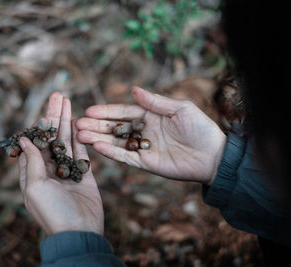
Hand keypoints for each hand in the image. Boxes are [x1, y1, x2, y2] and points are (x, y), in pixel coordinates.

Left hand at [18, 92, 103, 235]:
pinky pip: (80, 151)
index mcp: (33, 173)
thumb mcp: (35, 187)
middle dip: (54, 116)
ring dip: (67, 121)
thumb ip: (31, 162)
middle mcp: (49, 169)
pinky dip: (79, 136)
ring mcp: (67, 170)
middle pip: (51, 137)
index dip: (38, 126)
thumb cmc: (52, 211)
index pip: (34, 143)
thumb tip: (24, 140)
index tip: (43, 110)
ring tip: (68, 100)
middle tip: (58, 95)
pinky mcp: (83, 174)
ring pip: (66, 140)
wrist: (79, 231)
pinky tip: (78, 121)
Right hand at [76, 86, 225, 184]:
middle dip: (96, 125)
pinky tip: (97, 147)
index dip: (106, 111)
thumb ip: (155, 101)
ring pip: (115, 143)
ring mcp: (142, 148)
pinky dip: (111, 153)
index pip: (123, 112)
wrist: (213, 155)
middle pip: (114, 128)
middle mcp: (142, 131)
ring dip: (97, 139)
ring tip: (80, 135)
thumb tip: (133, 89)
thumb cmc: (200, 128)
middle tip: (77, 124)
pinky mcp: (145, 163)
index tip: (89, 110)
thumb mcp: (180, 108)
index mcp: (150, 116)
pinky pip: (125, 157)